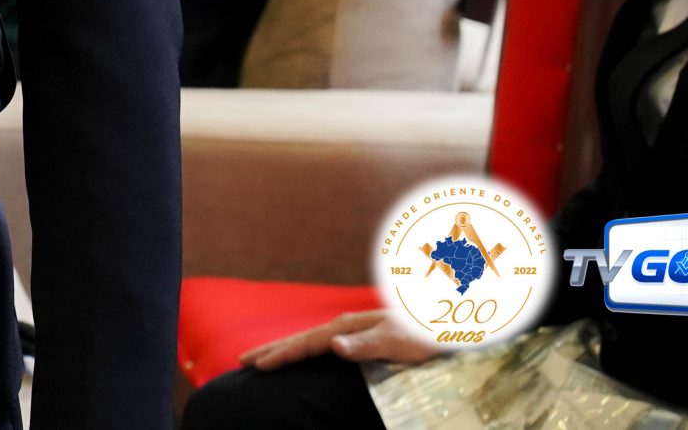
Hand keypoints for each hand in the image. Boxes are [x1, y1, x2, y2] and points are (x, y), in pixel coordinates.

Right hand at [238, 309, 439, 370]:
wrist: (444, 322)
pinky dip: (302, 349)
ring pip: (308, 340)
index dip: (280, 354)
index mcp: (347, 328)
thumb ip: (365, 344)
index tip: (257, 366)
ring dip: (284, 348)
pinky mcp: (358, 336)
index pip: (305, 343)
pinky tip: (302, 354)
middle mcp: (344, 327)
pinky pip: (320, 344)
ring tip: (264, 357)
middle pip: (300, 339)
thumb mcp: (397, 341)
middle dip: (272, 349)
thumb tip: (332, 346)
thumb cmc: (423, 334)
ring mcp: (350, 330)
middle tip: (243, 360)